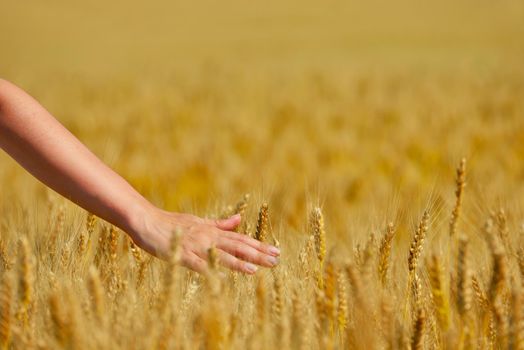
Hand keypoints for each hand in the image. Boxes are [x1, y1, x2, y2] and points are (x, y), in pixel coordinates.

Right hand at [129, 207, 280, 273]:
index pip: (240, 239)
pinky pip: (196, 264)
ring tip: (257, 268)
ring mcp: (195, 245)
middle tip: (276, 259)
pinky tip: (220, 278)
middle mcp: (208, 237)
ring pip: (220, 254)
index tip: (276, 251)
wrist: (146, 221)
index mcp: (212, 231)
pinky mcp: (180, 253)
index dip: (259, 246)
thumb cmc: (172, 223)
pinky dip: (208, 269)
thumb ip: (219, 224)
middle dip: (257, 253)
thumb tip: (239, 220)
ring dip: (239, 262)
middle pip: (236, 246)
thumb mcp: (199, 221)